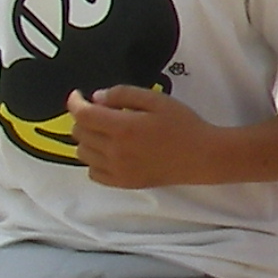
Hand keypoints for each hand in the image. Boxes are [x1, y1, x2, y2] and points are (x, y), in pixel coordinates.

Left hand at [66, 85, 212, 187]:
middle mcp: (115, 151)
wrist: (202, 156)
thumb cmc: (183, 124)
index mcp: (123, 127)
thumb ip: (124, 94)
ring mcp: (118, 170)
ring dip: (88, 139)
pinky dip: (94, 160)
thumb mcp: (156, 99)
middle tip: (101, 111)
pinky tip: (109, 152)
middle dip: (84, 118)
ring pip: (83, 153)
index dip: (75, 102)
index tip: (78, 95)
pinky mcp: (124, 183)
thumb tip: (97, 98)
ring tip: (106, 132)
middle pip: (80, 133)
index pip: (83, 115)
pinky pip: (93, 173)